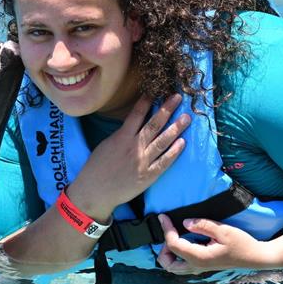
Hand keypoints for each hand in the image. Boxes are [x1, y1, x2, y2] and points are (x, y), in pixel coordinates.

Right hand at [68, 94, 190, 220]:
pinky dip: (174, 152)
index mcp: (121, 138)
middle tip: (178, 98)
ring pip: (162, 142)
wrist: (95, 192)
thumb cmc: (96, 168)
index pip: (136, 114)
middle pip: (154, 125)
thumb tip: (133, 125)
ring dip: (176, 128)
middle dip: (167, 110)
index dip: (147, 101)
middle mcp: (134, 147)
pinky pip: (164, 162)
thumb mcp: (105, 145)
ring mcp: (142, 162)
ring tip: (186, 118)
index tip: (156, 91)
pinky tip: (183, 143)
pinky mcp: (148, 176)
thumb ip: (121, 135)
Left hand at [156, 215, 270, 273]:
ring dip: (168, 253)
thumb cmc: (242, 243)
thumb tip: (185, 223)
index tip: (162, 216)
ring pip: (174, 267)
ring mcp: (200, 268)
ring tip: (173, 236)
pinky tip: (183, 241)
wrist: (256, 257)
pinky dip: (176, 255)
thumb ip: (203, 225)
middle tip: (168, 230)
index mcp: (199, 257)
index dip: (166, 229)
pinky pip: (182, 264)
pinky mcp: (203, 265)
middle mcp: (197, 266)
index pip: (173, 245)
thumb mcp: (223, 230)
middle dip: (163, 247)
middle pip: (168, 263)